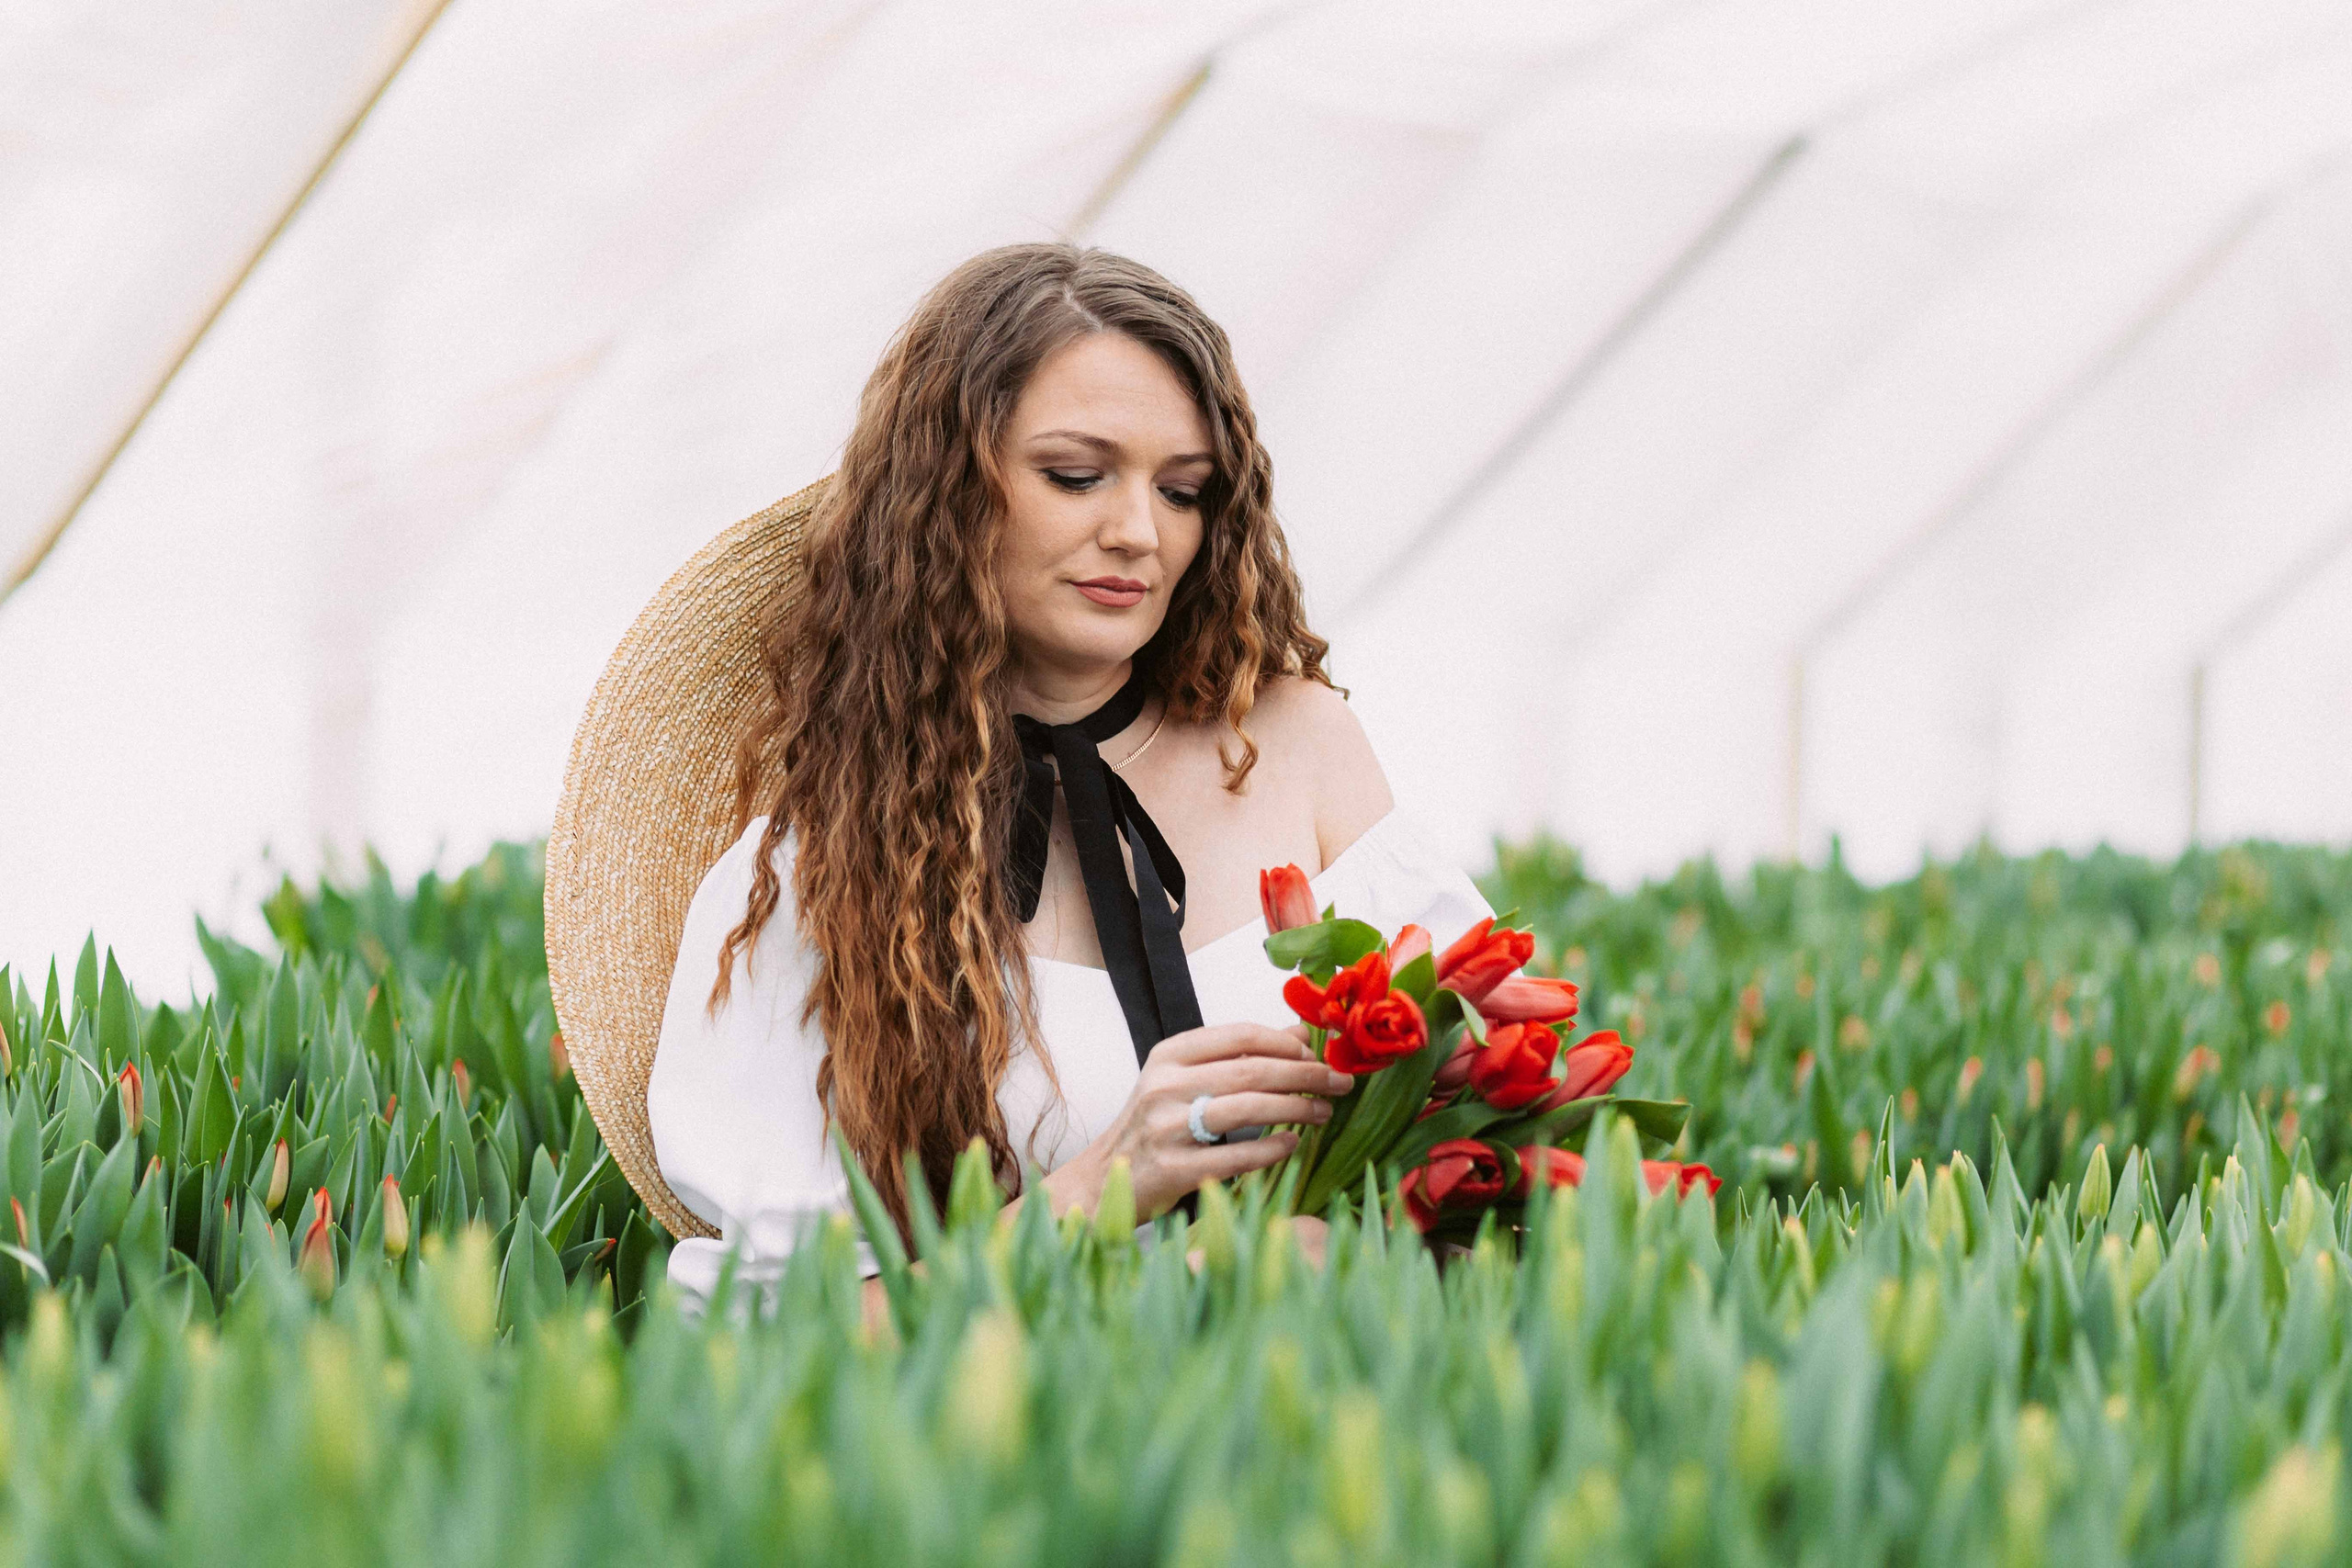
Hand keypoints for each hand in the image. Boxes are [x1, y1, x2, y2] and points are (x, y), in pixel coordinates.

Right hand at [1052, 1021, 1352, 1220]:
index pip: (1239, 1036)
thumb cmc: (1155, 1126)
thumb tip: (1301, 1033)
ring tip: (1325, 1112)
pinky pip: (1236, 1156)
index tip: (1318, 1054)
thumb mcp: (1188, 1080)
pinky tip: (1293, 1144)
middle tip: (1341, 1082)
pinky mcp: (1173, 1169)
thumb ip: (1241, 1057)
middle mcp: (1164, 1086)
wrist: (1106, 1180)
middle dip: (1305, 1075)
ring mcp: (1166, 1128)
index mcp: (1169, 1056)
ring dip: (1296, 1109)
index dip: (1286, 1043)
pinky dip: (1271, 1150)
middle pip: (1251, 1071)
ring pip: (1247, 1109)